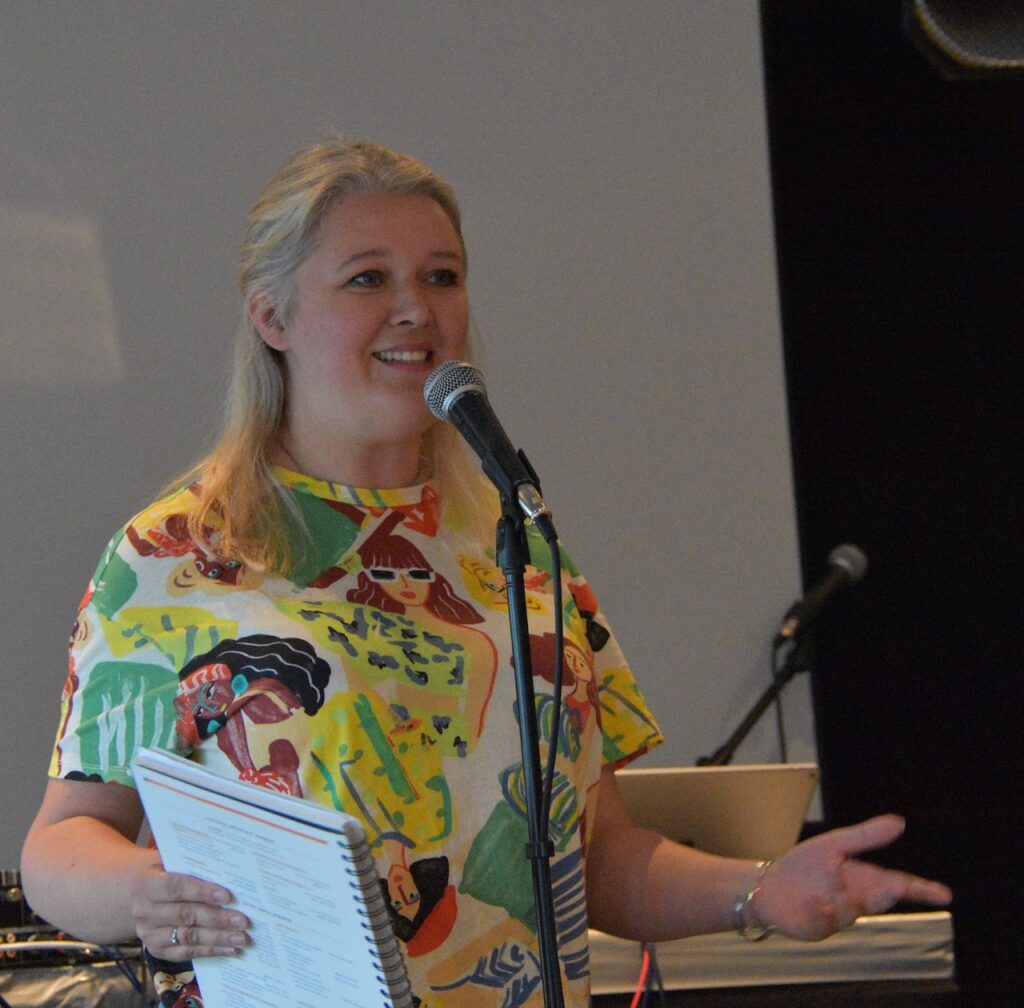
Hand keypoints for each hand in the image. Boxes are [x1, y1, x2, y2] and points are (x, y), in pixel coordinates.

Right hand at [130, 860, 250, 960]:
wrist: (135, 894)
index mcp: (147, 885)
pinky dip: (211, 951)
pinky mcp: (157, 950)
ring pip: (188, 937)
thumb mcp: (172, 863)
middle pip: (186, 916)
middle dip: (218, 919)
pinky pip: (186, 953)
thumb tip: (230, 872)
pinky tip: (231, 950)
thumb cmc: (165, 873)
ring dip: (218, 939)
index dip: (202, 892)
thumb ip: (195, 868)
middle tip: (243, 921)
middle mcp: (145, 912)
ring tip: (242, 938)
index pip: (176, 888)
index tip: (227, 897)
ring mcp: (150, 934)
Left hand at [752, 814, 951, 940]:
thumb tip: (899, 822)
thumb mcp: (835, 845)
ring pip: (850, 909)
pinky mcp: (818, 926)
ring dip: (843, 898)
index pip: (899, 884)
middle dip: (886, 893)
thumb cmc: (804, 866)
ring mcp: (838, 916)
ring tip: (825, 886)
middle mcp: (856, 901)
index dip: (922, 890)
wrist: (770, 886)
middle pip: (879, 898)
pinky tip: (814, 900)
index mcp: (864, 880)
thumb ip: (866, 836)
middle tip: (895, 886)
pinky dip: (821, 909)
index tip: (945, 894)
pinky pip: (824, 919)